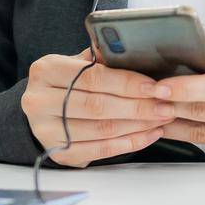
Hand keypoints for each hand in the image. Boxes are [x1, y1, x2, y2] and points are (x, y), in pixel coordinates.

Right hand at [21, 52, 175, 166]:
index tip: (155, 86)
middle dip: (138, 106)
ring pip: (101, 130)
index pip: (92, 77)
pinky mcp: (59, 154)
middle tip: (165, 105)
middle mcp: (39, 101)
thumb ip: (101, 59)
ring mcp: (46, 131)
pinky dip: (129, 143)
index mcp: (46, 71)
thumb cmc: (67, 83)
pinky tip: (148, 134)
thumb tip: (138, 51)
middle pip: (97, 106)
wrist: (43, 112)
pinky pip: (100, 151)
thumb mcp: (77, 63)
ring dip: (138, 125)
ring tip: (162, 118)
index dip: (127, 82)